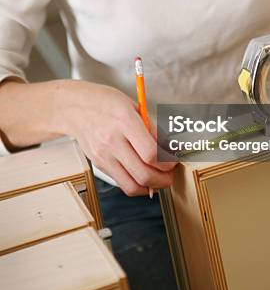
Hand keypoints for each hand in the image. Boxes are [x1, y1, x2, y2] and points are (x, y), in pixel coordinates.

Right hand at [58, 80, 176, 195]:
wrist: (74, 108)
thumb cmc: (106, 102)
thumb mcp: (134, 107)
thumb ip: (152, 129)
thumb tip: (172, 148)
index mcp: (125, 121)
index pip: (151, 153)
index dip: (168, 162)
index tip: (175, 160)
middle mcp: (112, 141)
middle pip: (144, 174)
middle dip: (164, 179)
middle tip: (171, 172)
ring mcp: (103, 156)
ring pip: (133, 186)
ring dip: (152, 186)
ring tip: (160, 177)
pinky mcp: (99, 165)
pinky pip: (122, 183)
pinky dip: (137, 184)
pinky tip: (144, 176)